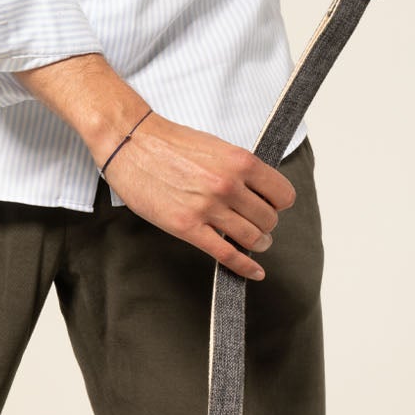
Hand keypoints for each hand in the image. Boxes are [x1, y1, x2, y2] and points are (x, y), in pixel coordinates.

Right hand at [102, 110, 294, 279]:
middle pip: (269, 219)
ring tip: (253, 242)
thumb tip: (258, 193)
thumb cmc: (170, 142)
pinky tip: (254, 272)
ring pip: (252, 238)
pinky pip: (226, 254)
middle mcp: (228, 185)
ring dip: (257, 243)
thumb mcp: (217, 146)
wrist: (131, 143)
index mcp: (240, 162)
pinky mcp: (187, 226)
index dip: (279, 203)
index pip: (282, 194)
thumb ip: (240, 170)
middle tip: (256, 224)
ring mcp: (208, 207)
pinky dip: (244, 267)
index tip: (271, 206)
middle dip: (266, 225)